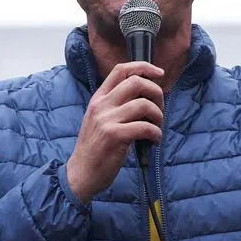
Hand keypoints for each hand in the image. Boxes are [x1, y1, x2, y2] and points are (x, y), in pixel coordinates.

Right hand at [65, 61, 164, 203]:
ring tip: (156, 128)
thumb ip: (116, 105)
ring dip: (158, 116)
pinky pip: (145, 127)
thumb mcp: (99, 120)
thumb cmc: (95, 148)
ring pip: (144, 104)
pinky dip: (156, 133)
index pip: (121, 70)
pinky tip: (154, 141)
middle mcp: (101, 105)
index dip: (143, 67)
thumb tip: (146, 95)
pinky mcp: (115, 136)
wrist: (81, 173)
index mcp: (98, 98)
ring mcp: (107, 120)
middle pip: (136, 82)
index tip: (159, 74)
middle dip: (156, 93)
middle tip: (159, 109)